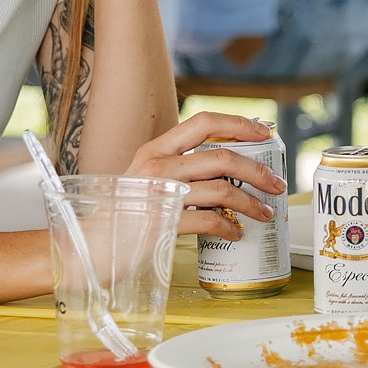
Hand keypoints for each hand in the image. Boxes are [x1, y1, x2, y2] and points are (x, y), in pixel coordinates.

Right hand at [123, 111, 289, 240]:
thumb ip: (178, 168)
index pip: (203, 121)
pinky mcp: (164, 223)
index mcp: (155, 148)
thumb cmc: (124, 213)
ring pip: (223, 190)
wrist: (91, 245)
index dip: (238, 124)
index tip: (264, 133)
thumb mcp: (146, 178)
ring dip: (251, 203)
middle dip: (258, 171)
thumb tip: (226, 171)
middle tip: (276, 184)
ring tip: (263, 213)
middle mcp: (158, 165)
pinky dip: (230, 227)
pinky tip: (235, 232)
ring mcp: (161, 193)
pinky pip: (211, 221)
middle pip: (223, 158)